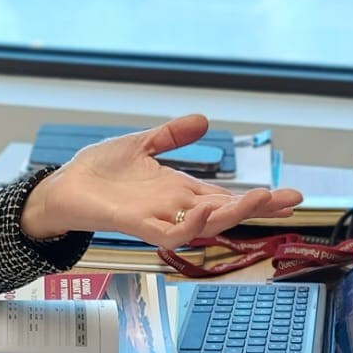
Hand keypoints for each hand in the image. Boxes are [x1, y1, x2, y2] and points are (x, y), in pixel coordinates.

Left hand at [20, 114, 303, 247]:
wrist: (61, 187)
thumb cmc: (97, 172)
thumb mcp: (140, 144)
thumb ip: (171, 135)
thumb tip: (204, 120)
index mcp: (177, 189)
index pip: (225, 194)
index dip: (257, 197)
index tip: (291, 194)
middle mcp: (174, 207)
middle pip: (224, 211)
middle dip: (258, 207)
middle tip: (290, 200)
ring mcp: (158, 217)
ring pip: (205, 224)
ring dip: (232, 213)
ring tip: (257, 199)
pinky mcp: (137, 225)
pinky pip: (171, 233)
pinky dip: (191, 224)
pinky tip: (206, 207)